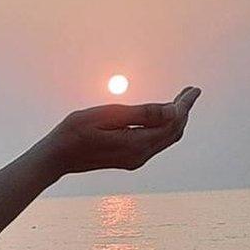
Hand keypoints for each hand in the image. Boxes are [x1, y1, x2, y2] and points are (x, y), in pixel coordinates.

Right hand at [44, 86, 200, 175]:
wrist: (55, 157)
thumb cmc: (74, 132)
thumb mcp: (106, 115)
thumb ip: (141, 114)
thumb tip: (173, 110)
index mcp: (137, 143)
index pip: (172, 122)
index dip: (185, 105)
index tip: (193, 89)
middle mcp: (140, 155)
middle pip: (173, 132)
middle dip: (183, 111)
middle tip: (189, 91)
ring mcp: (135, 160)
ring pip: (166, 139)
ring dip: (175, 120)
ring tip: (180, 101)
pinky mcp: (129, 160)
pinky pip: (156, 143)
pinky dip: (164, 128)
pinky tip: (161, 117)